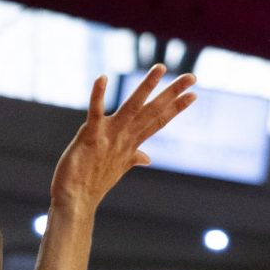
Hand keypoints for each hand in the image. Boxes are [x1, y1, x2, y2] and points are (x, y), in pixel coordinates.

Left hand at [50, 65, 194, 209]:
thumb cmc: (93, 184)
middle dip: (172, 94)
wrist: (76, 202)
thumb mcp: (117, 167)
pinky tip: (102, 77)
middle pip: (152, 112)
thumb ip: (133, 158)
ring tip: (160, 67)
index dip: (175, 108)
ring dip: (146, 87)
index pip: (158, 122)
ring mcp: (109, 137)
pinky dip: (98, 95)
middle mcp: (124, 138)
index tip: (194, 95)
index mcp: (131, 144)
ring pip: (131, 107)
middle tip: (192, 76)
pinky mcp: (90, 137)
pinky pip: (95, 112)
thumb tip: (147, 158)